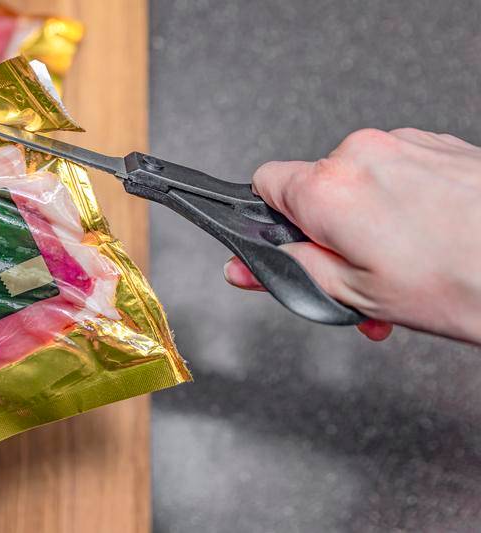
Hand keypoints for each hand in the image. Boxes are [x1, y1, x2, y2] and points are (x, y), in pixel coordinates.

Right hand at [226, 128, 480, 344]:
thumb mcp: (355, 296)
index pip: (264, 185)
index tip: (295, 249)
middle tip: (361, 280)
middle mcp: (365, 154)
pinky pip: (405, 172)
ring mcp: (410, 145)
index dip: (275, 223)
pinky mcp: (446, 147)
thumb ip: (290, 272)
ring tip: (408, 269)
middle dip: (332, 233)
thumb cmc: (463, 285)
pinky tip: (434, 243)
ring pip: (365, 183)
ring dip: (374, 222)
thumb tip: (244, 268)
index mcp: (330, 188)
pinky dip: (410, 205)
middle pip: (318, 188)